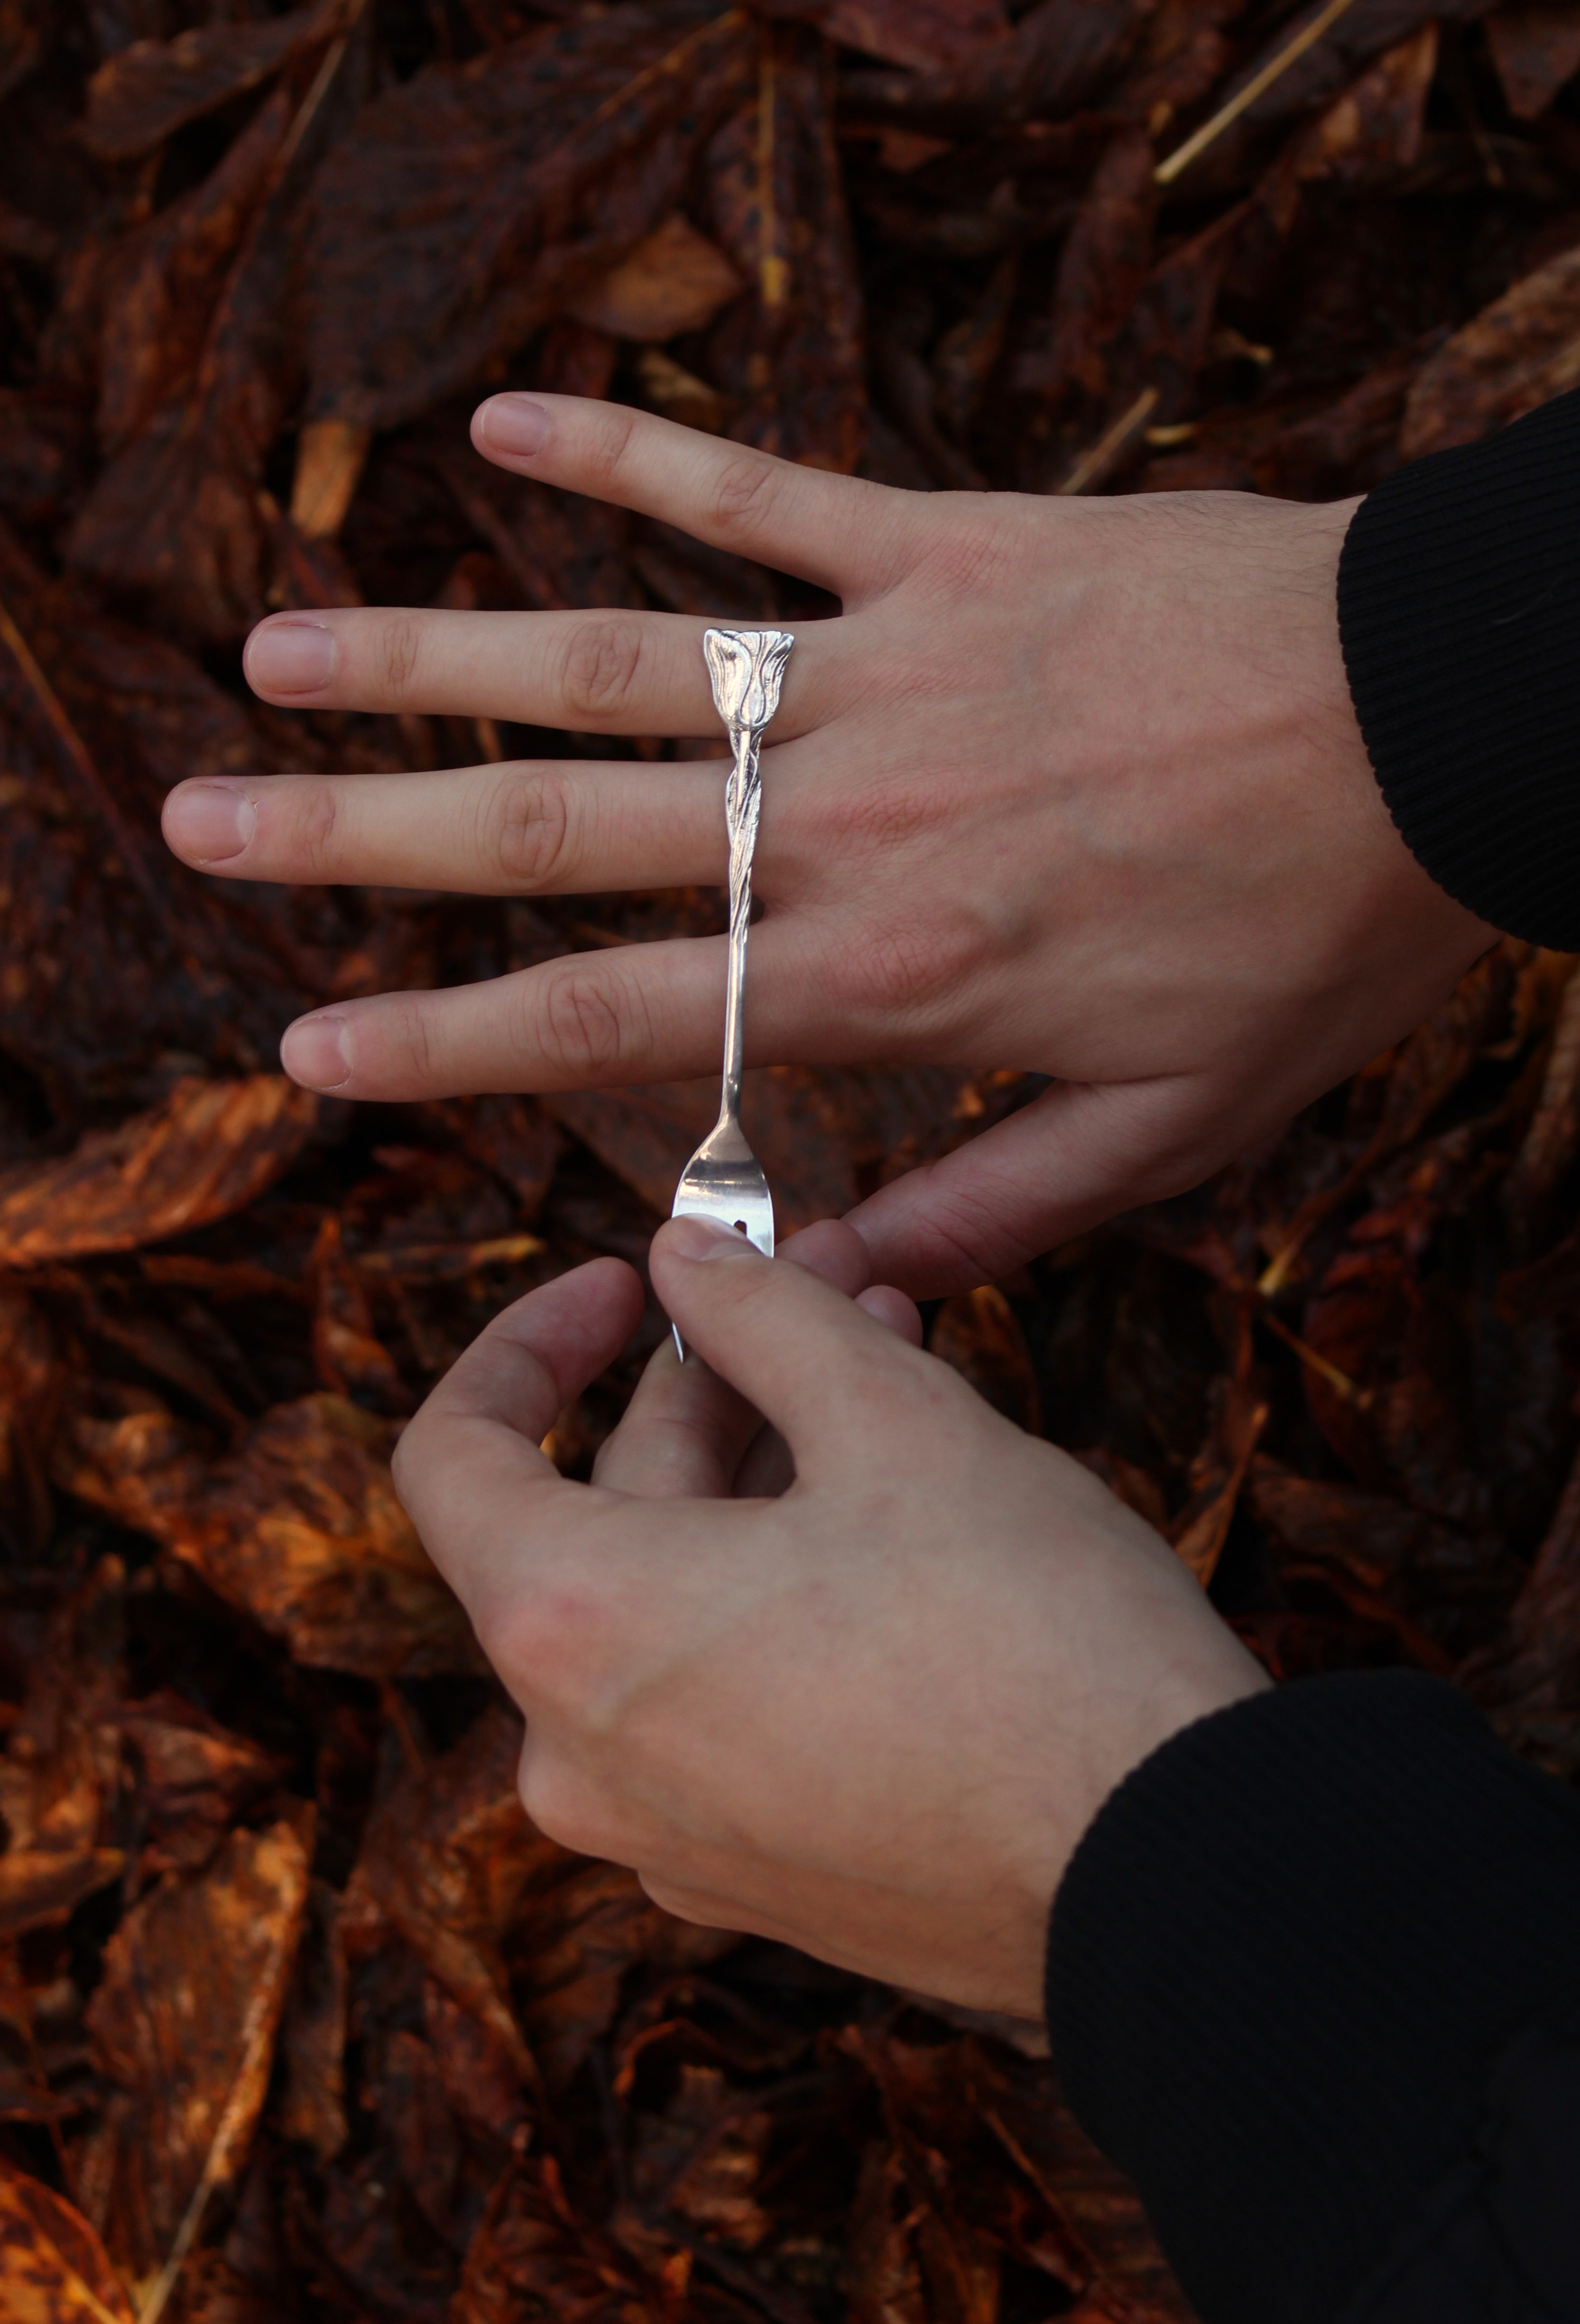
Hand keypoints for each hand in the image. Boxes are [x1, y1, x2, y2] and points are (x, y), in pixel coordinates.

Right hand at [162, 394, 1494, 1294]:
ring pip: (616, 662)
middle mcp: (846, 821)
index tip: (307, 1046)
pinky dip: (634, 449)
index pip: (612, 1018)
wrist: (1443, 730)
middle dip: (362, 837)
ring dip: (433, 652)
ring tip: (275, 648)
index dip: (442, 1039)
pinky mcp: (946, 542)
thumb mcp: (1177, 1129)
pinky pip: (762, 488)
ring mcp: (884, 667)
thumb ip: (991, 1207)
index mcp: (890, 973)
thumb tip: (834, 1270)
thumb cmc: (1310, 934)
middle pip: (556, 831)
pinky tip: (500, 420)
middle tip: (202, 825)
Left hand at [391, 1214, 1266, 2015]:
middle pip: (598, 1522)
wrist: (1170, 1879)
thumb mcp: (894, 1420)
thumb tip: (681, 1258)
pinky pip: (725, 1703)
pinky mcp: (759, 1879)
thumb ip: (760, 1314)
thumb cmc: (1028, 1638)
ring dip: (767, 1478)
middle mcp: (582, 1757)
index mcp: (572, 1630)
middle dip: (714, 1387)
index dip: (525, 1343)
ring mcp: (666, 1838)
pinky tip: (898, 1520)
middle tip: (829, 1284)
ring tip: (890, 1369)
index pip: (450, 1457)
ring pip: (675, 1609)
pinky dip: (783, 1597)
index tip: (622, 1282)